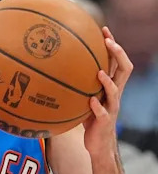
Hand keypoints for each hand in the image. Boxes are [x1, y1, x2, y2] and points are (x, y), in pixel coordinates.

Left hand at [83, 26, 130, 158]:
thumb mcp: (81, 97)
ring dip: (108, 81)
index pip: (116, 61)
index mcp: (110, 86)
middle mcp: (114, 94)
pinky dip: (97, 106)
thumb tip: (50, 69)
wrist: (98, 143)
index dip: (112, 45)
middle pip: (125, 69)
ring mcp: (112, 107)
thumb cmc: (88, 118)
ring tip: (99, 72)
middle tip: (108, 42)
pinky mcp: (106, 121)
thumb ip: (74, 84)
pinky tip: (90, 100)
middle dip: (118, 54)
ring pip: (116, 90)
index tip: (103, 30)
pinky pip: (103, 112)